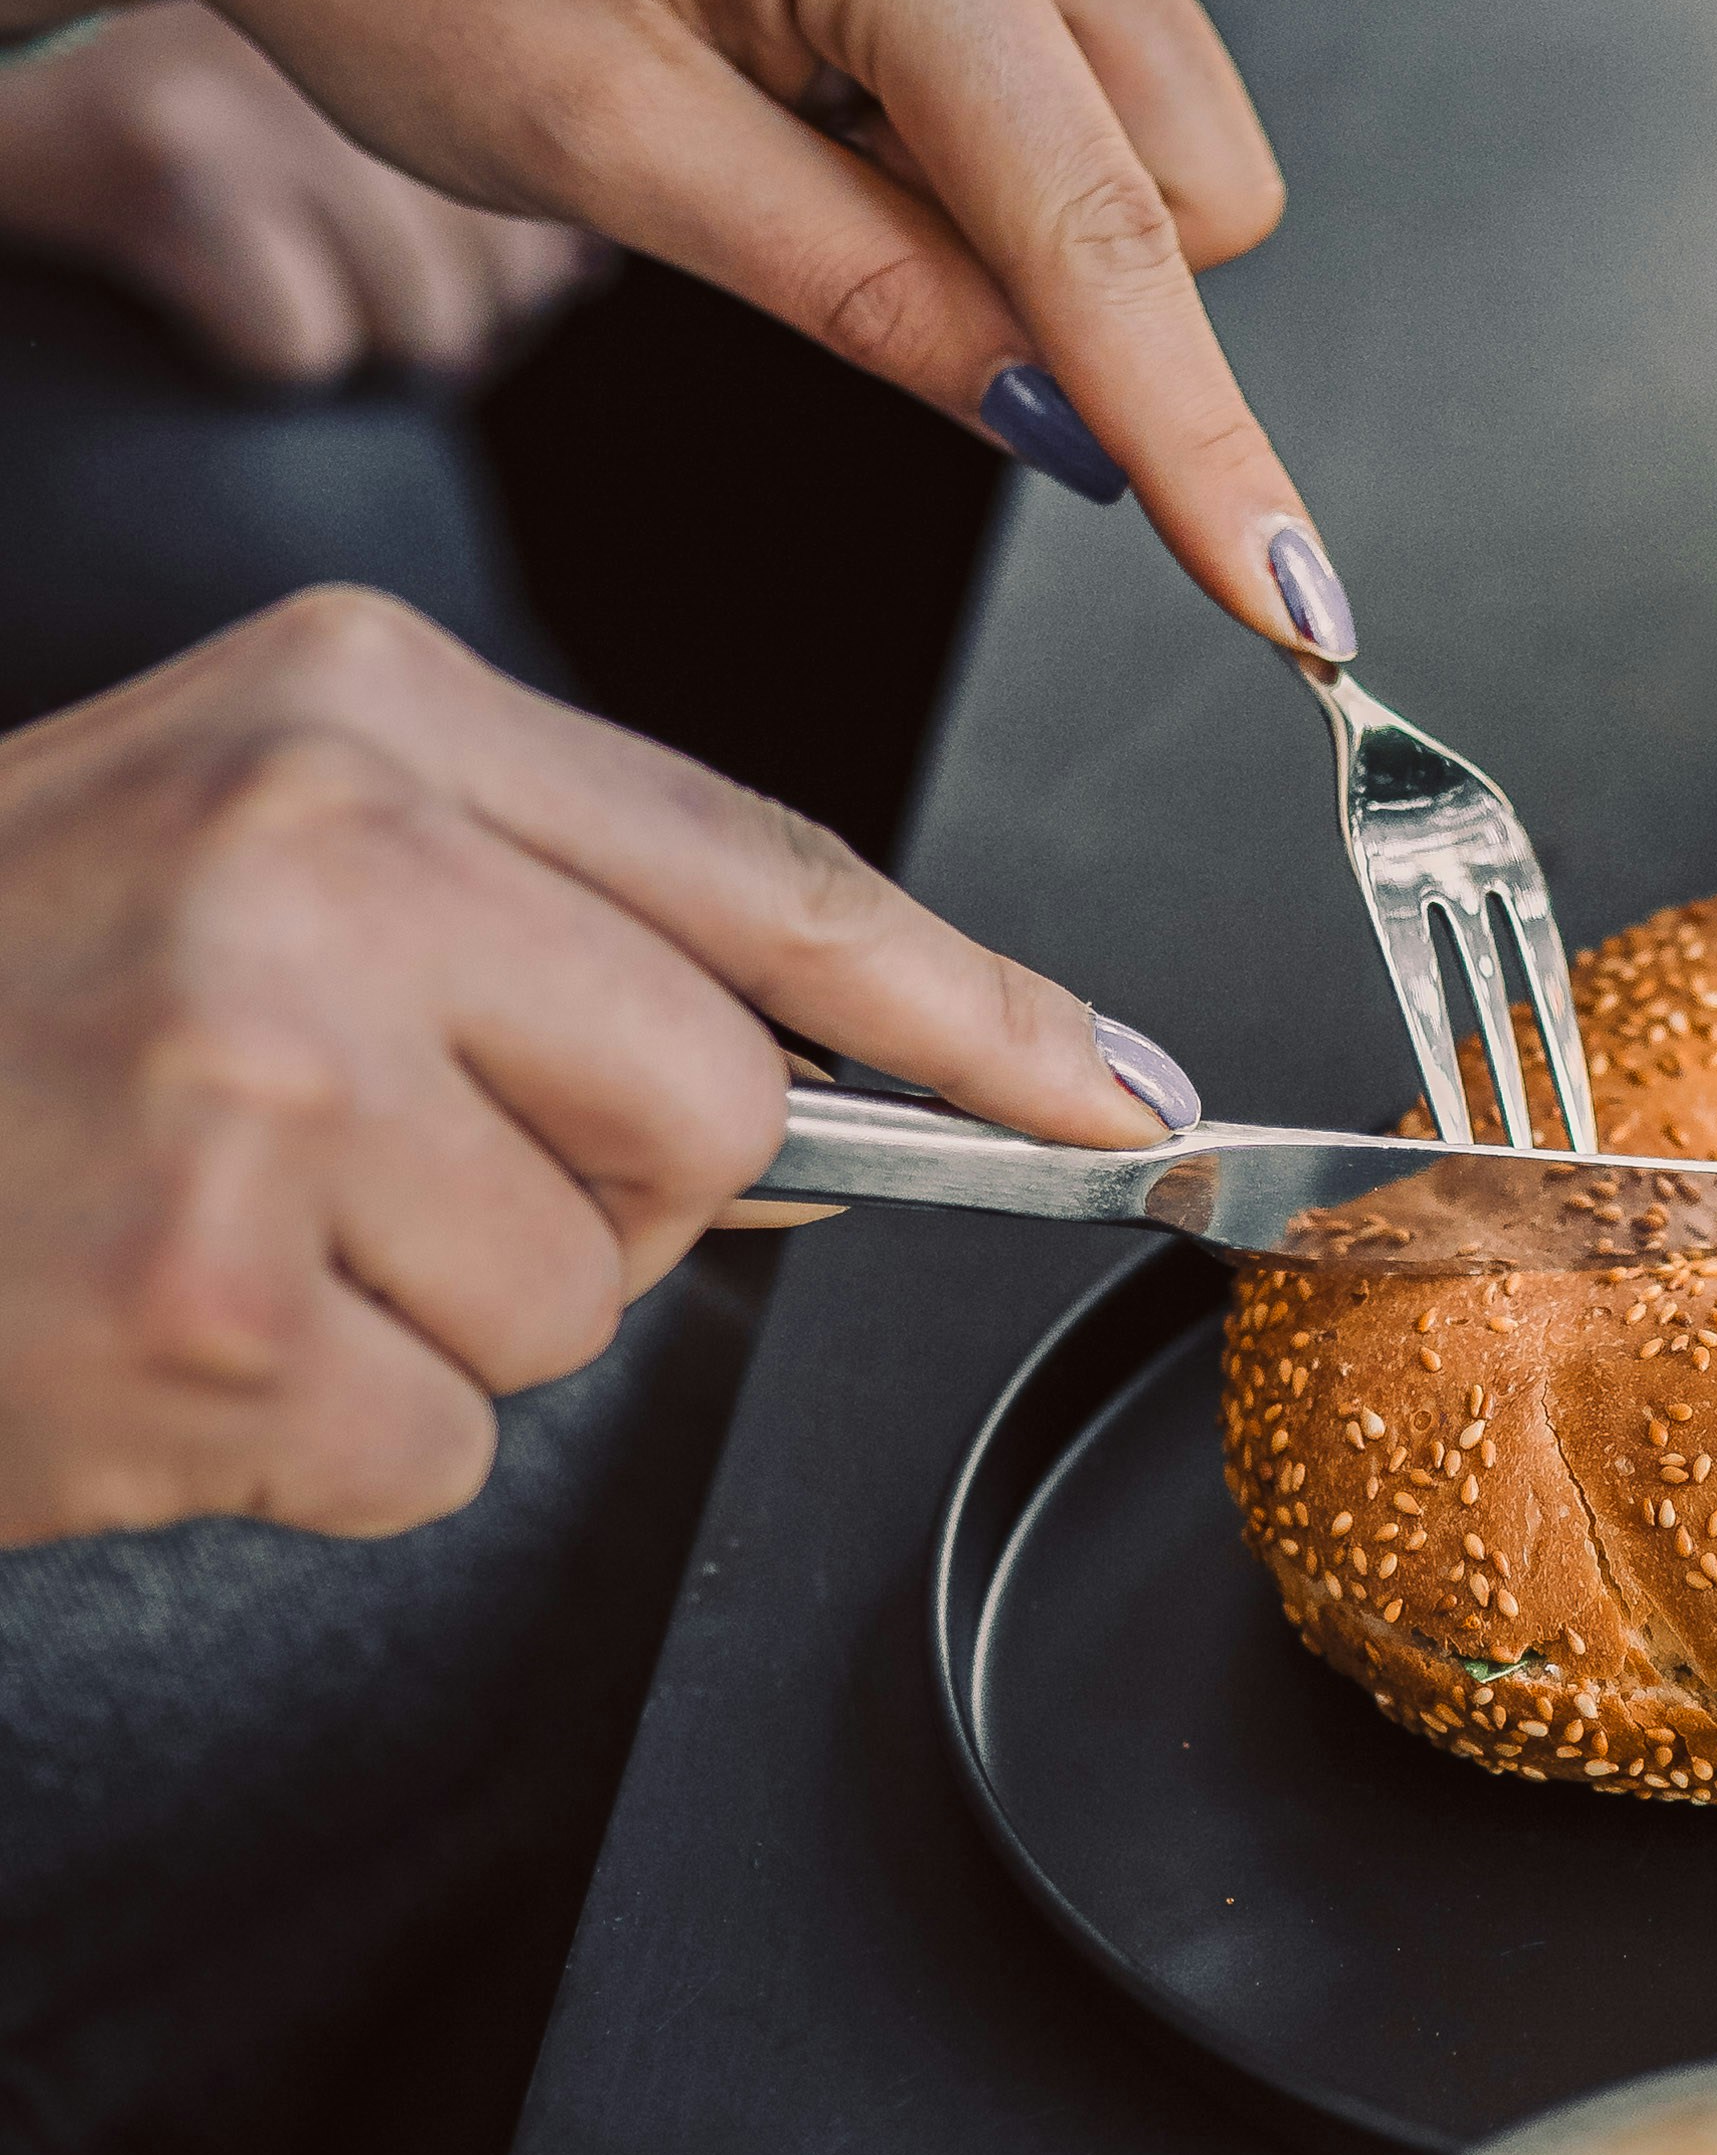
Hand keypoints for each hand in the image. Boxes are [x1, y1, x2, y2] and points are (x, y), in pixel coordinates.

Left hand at [0, 0, 1350, 652]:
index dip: (1202, 442)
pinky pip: (1114, 54)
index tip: (1293, 604)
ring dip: (1038, 201)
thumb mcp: (610, 160)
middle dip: (1074, 282)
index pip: (1104, 227)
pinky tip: (849, 73)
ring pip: (1176, 134)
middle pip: (1195, 187)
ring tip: (819, 128)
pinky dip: (1012, 122)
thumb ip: (867, 295)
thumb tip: (1068, 431)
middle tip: (836, 230)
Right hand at [0, 581, 1171, 1543]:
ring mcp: (269, 1081)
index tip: (1114, 1095)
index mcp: (355, 705)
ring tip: (211, 1243)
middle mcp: (325, 857)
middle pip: (712, 1114)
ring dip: (423, 1330)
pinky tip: (163, 1349)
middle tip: (343, 1175)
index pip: (770, 871)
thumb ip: (505, 914)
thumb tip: (808, 1072)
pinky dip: (313, 1449)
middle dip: (580, 1200)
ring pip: (578, 1303)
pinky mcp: (223, 1307)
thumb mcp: (224, 850)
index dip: (976, 1011)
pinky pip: (438, 1445)